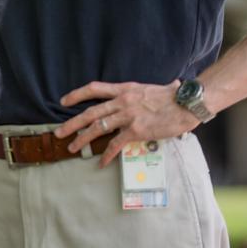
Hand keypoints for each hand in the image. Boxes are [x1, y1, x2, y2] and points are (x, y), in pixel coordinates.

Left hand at [54, 80, 197, 167]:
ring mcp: (127, 116)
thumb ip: (148, 91)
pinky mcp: (136, 131)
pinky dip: (107, 154)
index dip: (76, 94)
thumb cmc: (175, 96)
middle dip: (72, 123)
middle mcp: (122, 102)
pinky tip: (101, 163)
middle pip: (90, 113)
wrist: (187, 104)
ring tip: (72, 147)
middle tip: (59, 133)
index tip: (63, 101)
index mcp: (124, 89)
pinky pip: (116, 144)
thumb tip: (170, 84)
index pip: (94, 88)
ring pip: (98, 129)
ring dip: (82, 139)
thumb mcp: (154, 87)